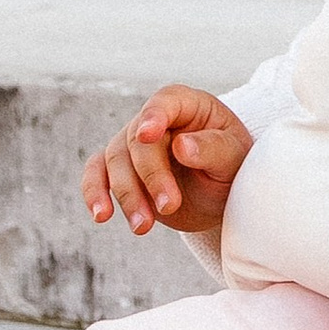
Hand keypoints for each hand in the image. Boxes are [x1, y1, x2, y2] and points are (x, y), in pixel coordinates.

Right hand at [83, 87, 253, 238]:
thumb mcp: (234, 158)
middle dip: (150, 176)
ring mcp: (133, 144)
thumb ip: (213, 149)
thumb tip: (182, 145)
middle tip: (169, 207)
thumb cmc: (232, 168)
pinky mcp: (120, 170)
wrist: (220, 194)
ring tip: (143, 227)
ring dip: (126, 195)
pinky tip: (101, 216)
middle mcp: (155, 120)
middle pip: (138, 141)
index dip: (154, 116)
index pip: (165, 102)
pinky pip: (97, 174)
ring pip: (115, 161)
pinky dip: (94, 192)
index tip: (148, 134)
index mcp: (187, 106)